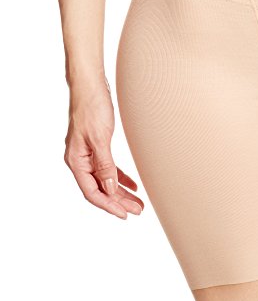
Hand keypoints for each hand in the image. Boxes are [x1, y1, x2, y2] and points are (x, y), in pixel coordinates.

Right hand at [64, 78, 143, 218]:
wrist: (91, 86)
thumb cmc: (92, 108)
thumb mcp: (100, 138)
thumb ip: (105, 165)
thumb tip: (110, 188)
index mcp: (76, 161)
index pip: (92, 192)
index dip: (108, 205)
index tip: (124, 214)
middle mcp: (80, 160)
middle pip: (100, 189)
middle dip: (119, 201)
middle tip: (138, 211)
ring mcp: (88, 154)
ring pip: (106, 180)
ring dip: (122, 192)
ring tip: (138, 202)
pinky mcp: (98, 146)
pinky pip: (109, 168)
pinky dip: (120, 177)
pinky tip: (133, 185)